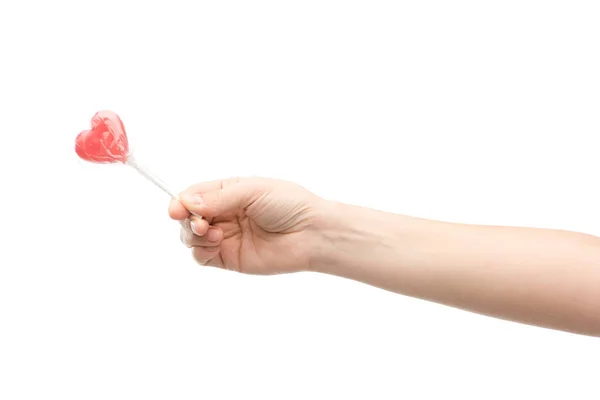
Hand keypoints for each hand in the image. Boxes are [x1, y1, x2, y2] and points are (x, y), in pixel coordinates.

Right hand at [168, 176, 324, 273]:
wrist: (312, 233)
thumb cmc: (289, 204)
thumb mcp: (252, 191)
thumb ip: (219, 198)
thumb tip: (187, 203)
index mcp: (230, 192)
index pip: (196, 195)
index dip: (181, 201)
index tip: (176, 208)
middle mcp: (225, 214)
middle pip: (189, 217)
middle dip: (187, 219)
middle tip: (198, 222)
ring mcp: (226, 237)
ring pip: (192, 237)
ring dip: (192, 235)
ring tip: (210, 232)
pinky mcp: (230, 258)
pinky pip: (202, 257)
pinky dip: (200, 251)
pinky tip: (215, 243)